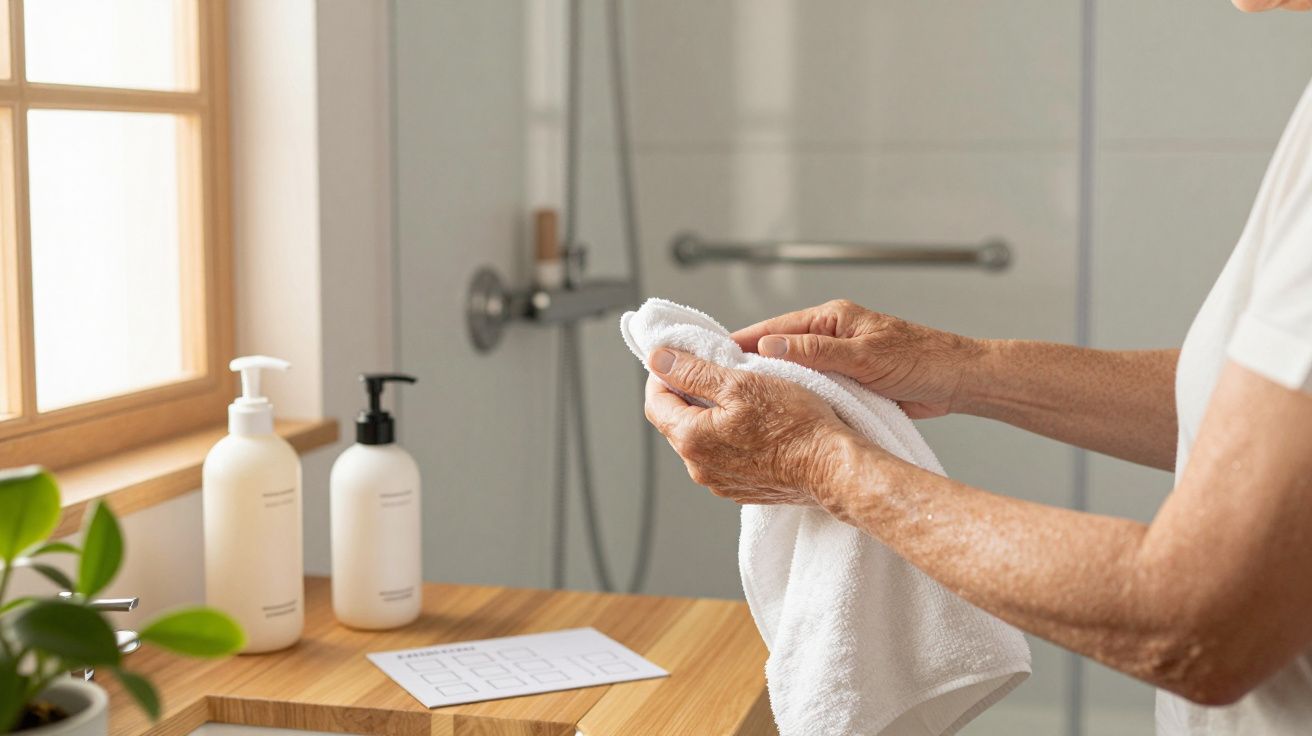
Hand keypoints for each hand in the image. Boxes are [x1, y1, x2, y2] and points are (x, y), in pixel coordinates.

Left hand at [642, 348, 857, 504]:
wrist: (831, 466)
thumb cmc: (793, 423)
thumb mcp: (740, 382)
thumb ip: (693, 371)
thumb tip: (658, 360)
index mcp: (691, 439)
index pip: (655, 402)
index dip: (663, 375)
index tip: (679, 359)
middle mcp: (699, 468)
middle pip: (676, 422)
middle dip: (687, 394)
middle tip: (713, 371)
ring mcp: (721, 482)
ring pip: (700, 440)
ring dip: (709, 416)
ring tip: (738, 396)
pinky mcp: (742, 489)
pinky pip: (722, 458)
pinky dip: (728, 438)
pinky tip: (754, 424)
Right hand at [730, 299, 983, 418]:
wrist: (958, 381)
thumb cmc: (921, 360)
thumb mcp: (865, 356)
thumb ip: (816, 351)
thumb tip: (767, 347)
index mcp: (830, 318)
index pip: (773, 328)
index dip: (741, 343)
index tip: (710, 357)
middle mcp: (828, 336)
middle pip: (775, 350)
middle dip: (747, 368)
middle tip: (714, 386)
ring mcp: (835, 360)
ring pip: (790, 373)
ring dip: (770, 387)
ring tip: (736, 405)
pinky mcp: (845, 382)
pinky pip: (810, 391)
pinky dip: (793, 401)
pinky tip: (775, 416)